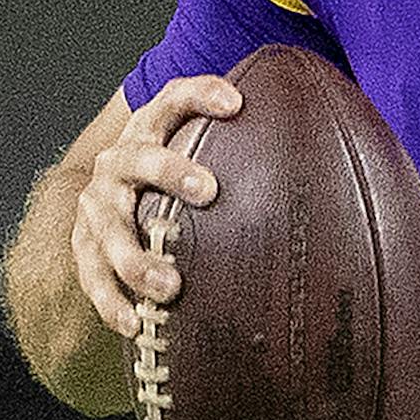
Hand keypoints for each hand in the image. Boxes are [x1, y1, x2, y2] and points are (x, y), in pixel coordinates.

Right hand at [70, 73, 240, 336]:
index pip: (174, 98)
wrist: (107, 190)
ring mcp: (97, 205)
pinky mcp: (84, 246)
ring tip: (171, 287)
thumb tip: (335, 134)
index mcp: (149, 128)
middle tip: (210, 190)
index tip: (236, 102)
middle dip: (171, 171)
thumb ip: (246, 134)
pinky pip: (93, 276)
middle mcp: (118, 162)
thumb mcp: (197, 140)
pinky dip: (112, 302)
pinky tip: (136, 324)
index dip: (201, 95)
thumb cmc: (172, 168)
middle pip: (139, 159)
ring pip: (111, 229)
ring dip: (138, 259)